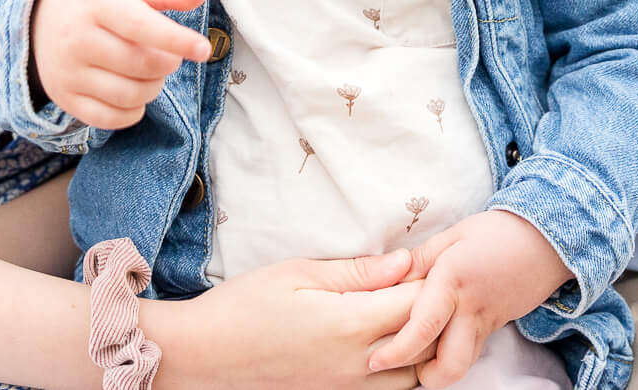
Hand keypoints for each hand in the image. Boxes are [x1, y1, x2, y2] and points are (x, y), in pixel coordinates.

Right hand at [30, 0, 209, 129]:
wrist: (37, 18)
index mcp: (96, 4)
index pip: (141, 25)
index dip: (176, 39)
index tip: (203, 49)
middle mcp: (77, 40)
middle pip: (140, 65)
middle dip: (168, 63)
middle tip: (168, 55)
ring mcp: (68, 73)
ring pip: (129, 95)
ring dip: (154, 87)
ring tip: (151, 71)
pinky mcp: (65, 98)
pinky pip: (110, 119)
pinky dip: (133, 111)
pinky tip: (135, 93)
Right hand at [147, 249, 426, 389]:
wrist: (203, 357)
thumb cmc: (245, 307)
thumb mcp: (299, 273)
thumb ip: (358, 272)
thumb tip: (406, 262)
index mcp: (350, 324)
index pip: (418, 302)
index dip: (429, 278)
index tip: (424, 261)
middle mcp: (358, 365)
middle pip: (426, 342)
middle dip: (434, 312)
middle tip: (423, 286)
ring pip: (413, 375)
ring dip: (419, 344)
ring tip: (403, 316)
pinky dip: (398, 370)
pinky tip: (382, 345)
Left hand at [367, 210, 572, 386]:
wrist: (546, 240)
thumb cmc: (496, 233)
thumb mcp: (452, 236)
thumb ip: (419, 260)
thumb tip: (388, 278)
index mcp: (453, 282)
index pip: (422, 328)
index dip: (396, 351)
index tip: (376, 360)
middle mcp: (471, 310)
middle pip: (449, 367)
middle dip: (424, 378)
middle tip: (402, 365)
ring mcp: (488, 323)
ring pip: (463, 366)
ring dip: (440, 369)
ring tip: (420, 353)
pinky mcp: (497, 328)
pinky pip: (472, 351)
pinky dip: (454, 354)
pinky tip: (441, 339)